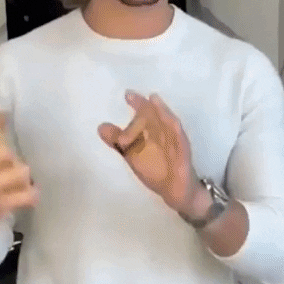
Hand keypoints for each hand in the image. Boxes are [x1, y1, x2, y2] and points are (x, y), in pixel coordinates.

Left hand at [98, 90, 200, 212]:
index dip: (137, 103)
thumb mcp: (131, 154)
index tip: (127, 94)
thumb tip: (100, 127)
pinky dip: (177, 131)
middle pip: (154, 115)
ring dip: (162, 111)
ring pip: (168, 122)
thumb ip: (117, 141)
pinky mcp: (184, 152)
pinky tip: (173, 123)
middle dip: (144, 105)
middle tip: (131, 97)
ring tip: (153, 100)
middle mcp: (163, 132)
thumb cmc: (154, 168)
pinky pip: (181, 140)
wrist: (175, 190)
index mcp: (151, 130)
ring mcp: (175, 141)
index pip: (144, 114)